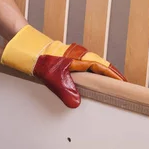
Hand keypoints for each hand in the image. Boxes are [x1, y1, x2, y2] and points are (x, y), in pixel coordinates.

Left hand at [1, 25, 126, 107]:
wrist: (25, 45)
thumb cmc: (38, 57)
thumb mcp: (52, 77)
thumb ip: (65, 90)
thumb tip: (76, 103)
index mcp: (80, 59)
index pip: (103, 68)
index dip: (114, 76)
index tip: (123, 84)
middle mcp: (79, 56)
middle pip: (100, 66)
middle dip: (111, 75)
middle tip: (121, 85)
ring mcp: (73, 57)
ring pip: (92, 65)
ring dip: (101, 73)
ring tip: (109, 83)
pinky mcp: (66, 59)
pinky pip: (83, 67)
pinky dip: (90, 73)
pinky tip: (88, 80)